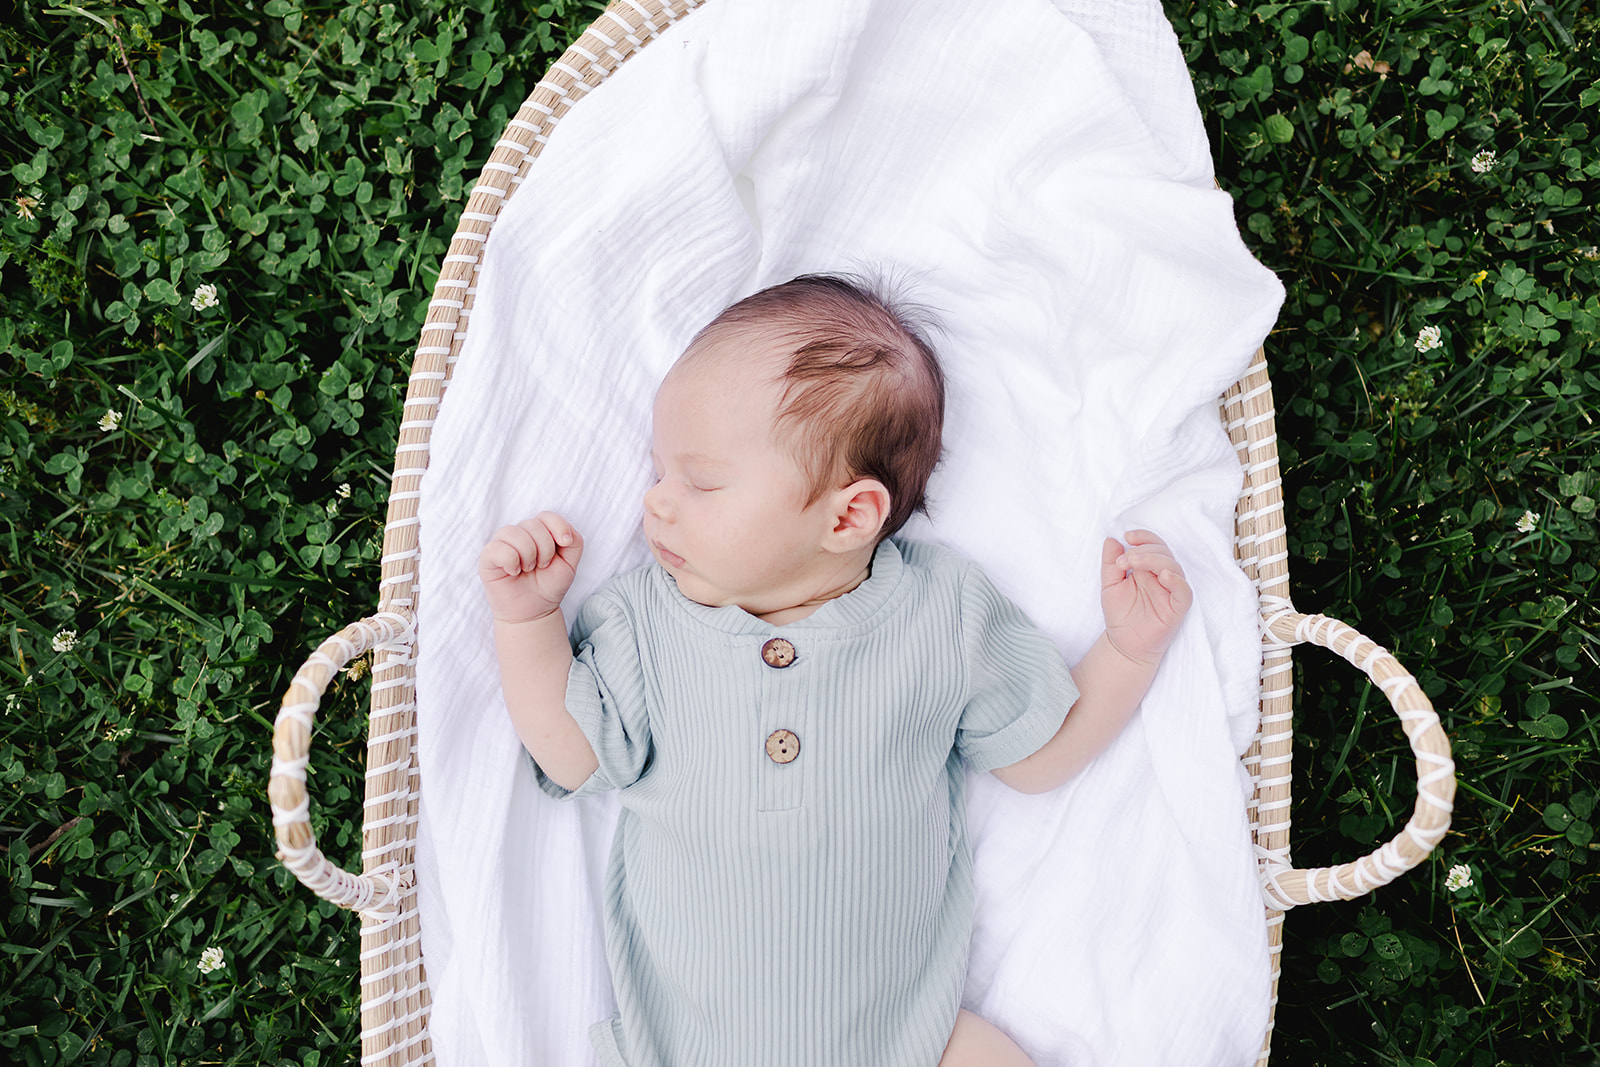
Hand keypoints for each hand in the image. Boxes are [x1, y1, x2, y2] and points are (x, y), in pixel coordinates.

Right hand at [478, 512, 584, 622]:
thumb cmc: (549, 585)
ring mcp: (502, 543)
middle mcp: (519, 534)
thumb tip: (563, 534)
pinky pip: (497, 548)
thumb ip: (574, 542)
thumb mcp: (570, 564)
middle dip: (545, 549)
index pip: (546, 515)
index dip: (558, 527)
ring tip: (528, 569)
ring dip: (528, 555)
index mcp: (538, 531)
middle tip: (542, 566)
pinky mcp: (488, 557)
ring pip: (513, 532)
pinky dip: (510, 561)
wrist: (534, 611)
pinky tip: (513, 572)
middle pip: (533, 525)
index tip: (564, 545)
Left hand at [1100, 530, 1191, 664]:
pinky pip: (1184, 592)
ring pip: (1173, 567)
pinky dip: (1176, 581)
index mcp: (1147, 568)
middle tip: (1124, 560)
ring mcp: (1171, 591)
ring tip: (1135, 562)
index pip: (1153, 544)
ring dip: (1155, 559)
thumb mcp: (1109, 585)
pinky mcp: (1178, 608)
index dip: (1144, 537)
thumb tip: (1111, 539)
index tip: (1127, 536)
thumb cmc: (1120, 614)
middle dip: (1144, 550)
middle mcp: (1161, 577)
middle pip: (1163, 552)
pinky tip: (1163, 575)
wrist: (1123, 644)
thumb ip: (1110, 563)